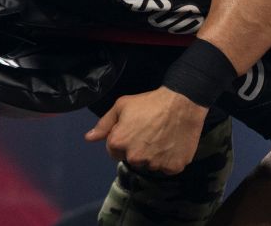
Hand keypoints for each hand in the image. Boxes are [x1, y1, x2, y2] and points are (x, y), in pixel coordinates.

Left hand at [85, 86, 208, 173]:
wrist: (182, 102)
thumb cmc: (150, 102)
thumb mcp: (122, 105)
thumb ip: (104, 124)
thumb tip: (89, 138)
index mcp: (118, 143)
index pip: (114, 151)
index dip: (124, 140)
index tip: (135, 130)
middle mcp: (134, 158)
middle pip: (132, 159)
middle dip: (138, 149)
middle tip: (150, 132)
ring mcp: (154, 164)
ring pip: (150, 165)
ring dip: (154, 155)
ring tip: (163, 137)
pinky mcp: (172, 167)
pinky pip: (167, 168)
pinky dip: (170, 159)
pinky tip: (173, 144)